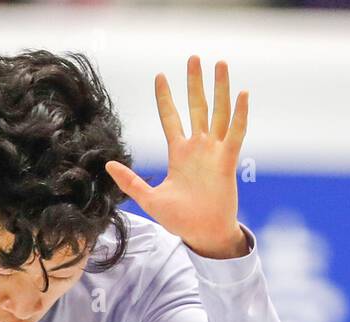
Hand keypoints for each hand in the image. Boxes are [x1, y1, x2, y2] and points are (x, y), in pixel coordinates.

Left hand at [105, 56, 247, 258]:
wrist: (204, 235)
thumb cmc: (181, 220)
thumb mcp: (150, 199)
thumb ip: (131, 182)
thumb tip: (107, 166)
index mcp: (179, 153)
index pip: (171, 118)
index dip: (165, 98)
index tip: (160, 76)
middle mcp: (198, 148)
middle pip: (197, 107)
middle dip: (195, 83)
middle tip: (194, 57)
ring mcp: (214, 153)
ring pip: (218, 113)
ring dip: (220, 89)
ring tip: (221, 64)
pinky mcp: (227, 161)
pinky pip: (235, 133)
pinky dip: (240, 114)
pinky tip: (242, 94)